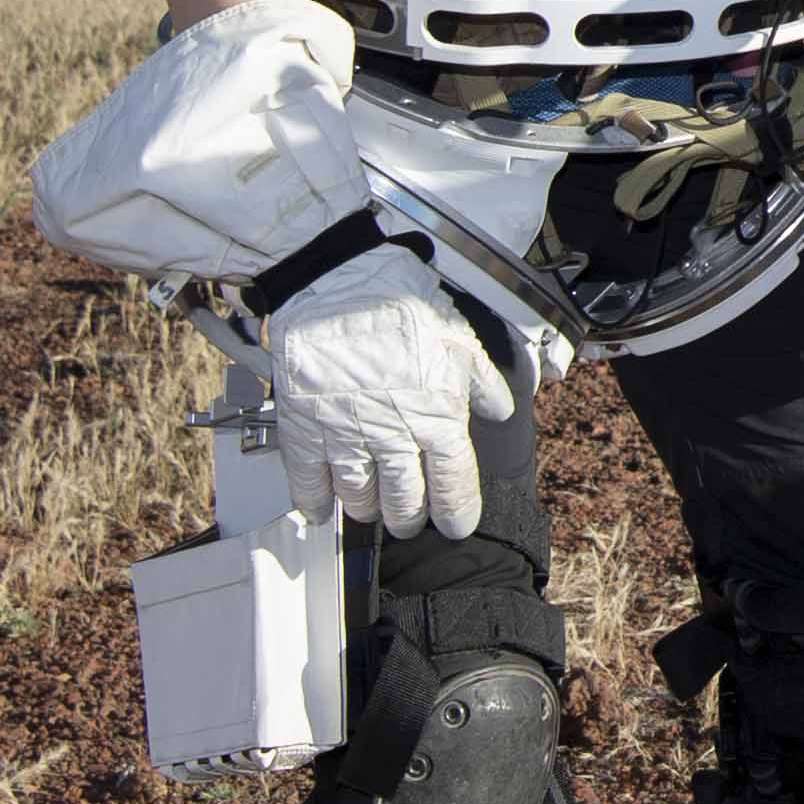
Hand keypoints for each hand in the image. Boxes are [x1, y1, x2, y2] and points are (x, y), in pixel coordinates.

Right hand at [265, 249, 512, 540]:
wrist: (332, 279)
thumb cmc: (395, 298)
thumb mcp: (456, 333)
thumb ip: (480, 380)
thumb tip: (499, 410)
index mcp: (436, 415)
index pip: (453, 484)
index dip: (457, 512)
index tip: (456, 524)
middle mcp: (393, 436)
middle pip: (405, 502)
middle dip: (411, 517)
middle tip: (410, 520)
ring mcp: (345, 437)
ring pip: (359, 499)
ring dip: (369, 511)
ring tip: (372, 510)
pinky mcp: (304, 430)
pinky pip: (309, 483)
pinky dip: (316, 503)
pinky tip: (323, 510)